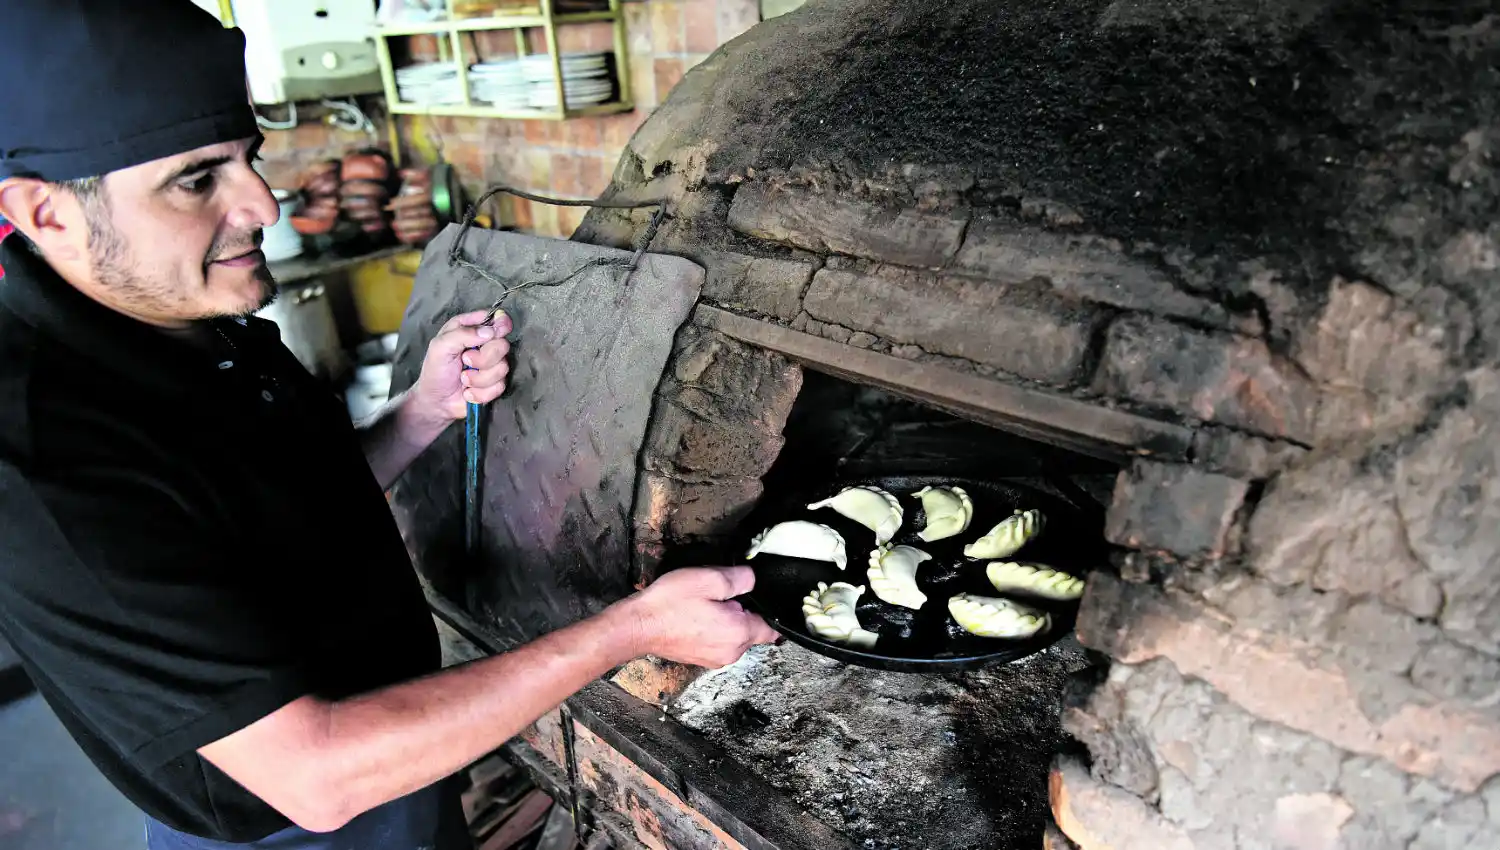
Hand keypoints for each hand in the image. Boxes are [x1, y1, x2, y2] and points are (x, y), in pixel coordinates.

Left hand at [406, 309, 513, 427]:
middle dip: (483, 358)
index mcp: (470, 329)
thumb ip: (462, 334)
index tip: (493, 334)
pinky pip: (499, 386)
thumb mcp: (440, 347)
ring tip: (464, 380)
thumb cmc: (435, 371)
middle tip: (465, 361)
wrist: (437, 402)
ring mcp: (491, 365)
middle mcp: (484, 345)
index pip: (495, 319)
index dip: (499, 325)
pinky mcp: (494, 384)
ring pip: (502, 368)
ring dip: (479, 378)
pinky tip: (468, 391)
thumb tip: (489, 332)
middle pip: (502, 345)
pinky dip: (480, 392)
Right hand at [621, 567, 777, 667]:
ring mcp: (715, 659)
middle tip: (718, 596)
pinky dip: (712, 630)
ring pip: (734, 636)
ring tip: (702, 606)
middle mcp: (731, 652)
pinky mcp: (701, 659)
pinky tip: (694, 617)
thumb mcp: (708, 579)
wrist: (637, 627)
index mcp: (738, 633)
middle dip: (741, 612)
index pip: (773, 629)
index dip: (768, 610)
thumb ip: (739, 578)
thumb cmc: (669, 604)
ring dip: (726, 621)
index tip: (756, 599)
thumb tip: (753, 579)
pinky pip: (718, 643)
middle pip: (751, 630)